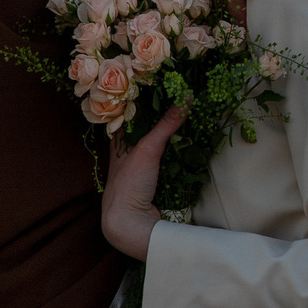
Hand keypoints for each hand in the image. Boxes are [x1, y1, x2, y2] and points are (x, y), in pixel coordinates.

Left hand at [101, 106, 184, 260]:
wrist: (130, 223)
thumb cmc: (130, 184)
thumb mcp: (148, 150)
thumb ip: (166, 125)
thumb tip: (186, 98)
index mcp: (118, 142)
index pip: (129, 113)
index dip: (142, 99)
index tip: (161, 84)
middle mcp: (127, 153)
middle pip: (146, 128)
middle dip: (162, 115)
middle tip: (180, 97)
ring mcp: (140, 168)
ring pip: (157, 144)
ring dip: (171, 134)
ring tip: (189, 114)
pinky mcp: (153, 181)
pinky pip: (166, 160)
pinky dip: (177, 151)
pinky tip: (190, 143)